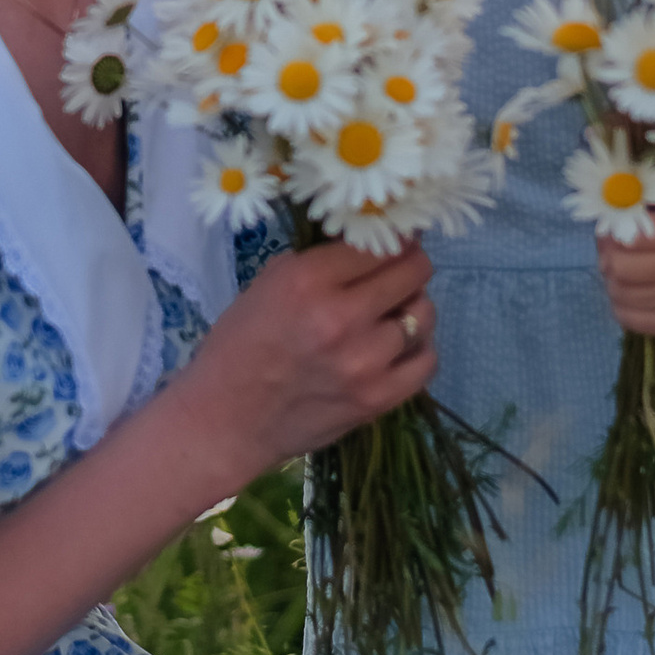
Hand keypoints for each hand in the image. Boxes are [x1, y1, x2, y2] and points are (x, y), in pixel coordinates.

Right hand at [179, 237, 437, 479]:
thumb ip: (322, 261)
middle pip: (413, 272)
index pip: (381, 243)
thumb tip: (373, 244)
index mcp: (308, 280)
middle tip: (400, 271)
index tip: (398, 238)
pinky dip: (417, 350)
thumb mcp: (269, 283)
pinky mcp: (377, 399)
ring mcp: (365, 361)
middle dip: (409, 266)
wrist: (227, 418)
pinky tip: (396, 349)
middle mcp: (342, 317)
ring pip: (423, 314)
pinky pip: (427, 361)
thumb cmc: (240, 345)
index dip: (395, 237)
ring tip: (390, 316)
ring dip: (411, 309)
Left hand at [598, 200, 654, 336]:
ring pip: (621, 294)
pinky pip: (630, 320)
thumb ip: (645, 213)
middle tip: (611, 254)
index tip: (612, 233)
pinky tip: (630, 294)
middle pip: (621, 267)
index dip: (612, 234)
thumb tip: (604, 225)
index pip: (631, 236)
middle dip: (608, 259)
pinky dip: (621, 305)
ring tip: (620, 273)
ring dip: (612, 282)